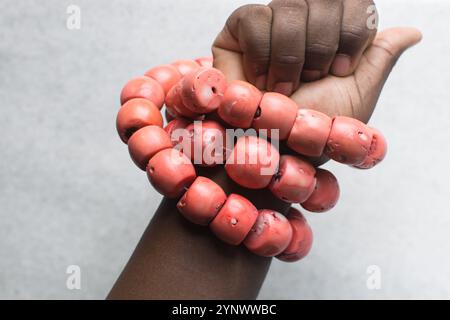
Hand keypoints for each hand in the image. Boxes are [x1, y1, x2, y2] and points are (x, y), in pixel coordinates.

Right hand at [213, 0, 421, 121]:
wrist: (276, 149)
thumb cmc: (314, 129)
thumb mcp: (358, 94)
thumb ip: (381, 57)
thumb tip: (413, 32)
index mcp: (335, 32)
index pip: (354, 3)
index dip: (351, 35)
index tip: (340, 71)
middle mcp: (305, 23)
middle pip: (322, 1)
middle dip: (320, 49)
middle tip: (309, 81)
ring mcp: (270, 24)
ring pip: (289, 8)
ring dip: (290, 58)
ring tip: (282, 89)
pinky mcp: (237, 31)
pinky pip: (254, 19)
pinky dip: (262, 54)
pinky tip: (261, 80)